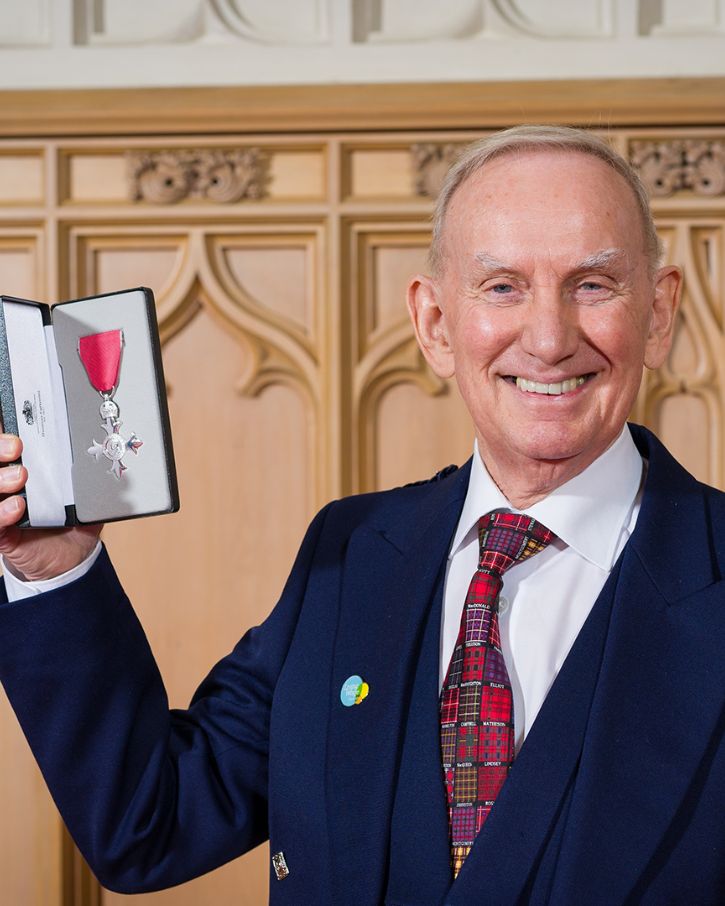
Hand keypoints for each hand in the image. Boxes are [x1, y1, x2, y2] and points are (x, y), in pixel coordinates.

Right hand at [0, 434, 101, 581]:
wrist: (67, 559)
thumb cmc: (72, 522)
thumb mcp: (85, 496)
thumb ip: (91, 479)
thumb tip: (107, 460)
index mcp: (26, 468)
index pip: (7, 447)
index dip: (5, 436)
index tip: (18, 430)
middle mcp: (8, 486)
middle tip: (17, 447)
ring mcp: (2, 507)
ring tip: (21, 476)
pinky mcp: (2, 533)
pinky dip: (2, 512)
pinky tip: (17, 506)